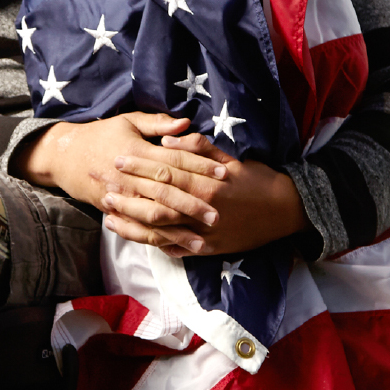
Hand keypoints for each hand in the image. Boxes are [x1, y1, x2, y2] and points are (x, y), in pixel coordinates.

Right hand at [11, 113, 226, 242]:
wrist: (66, 156)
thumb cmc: (101, 134)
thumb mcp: (128, 121)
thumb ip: (158, 124)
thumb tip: (186, 123)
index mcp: (137, 151)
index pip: (175, 160)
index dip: (200, 166)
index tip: (224, 172)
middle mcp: (130, 176)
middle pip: (167, 192)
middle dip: (194, 204)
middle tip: (219, 214)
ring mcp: (122, 196)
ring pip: (154, 216)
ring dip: (179, 229)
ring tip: (203, 240)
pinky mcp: (115, 211)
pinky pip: (138, 229)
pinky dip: (157, 239)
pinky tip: (175, 247)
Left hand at [102, 130, 308, 256]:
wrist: (287, 211)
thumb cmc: (257, 180)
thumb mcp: (230, 158)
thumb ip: (197, 148)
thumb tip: (166, 140)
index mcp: (207, 184)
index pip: (165, 173)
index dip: (139, 166)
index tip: (118, 159)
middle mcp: (203, 211)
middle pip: (157, 201)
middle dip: (128, 192)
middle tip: (103, 184)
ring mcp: (205, 234)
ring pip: (160, 229)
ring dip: (131, 221)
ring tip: (107, 214)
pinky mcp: (208, 250)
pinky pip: (175, 248)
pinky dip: (153, 243)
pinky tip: (133, 236)